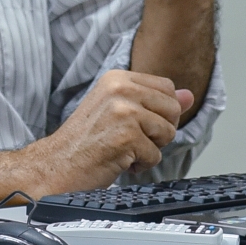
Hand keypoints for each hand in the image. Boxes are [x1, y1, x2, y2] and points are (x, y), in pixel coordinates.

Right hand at [27, 70, 194, 191]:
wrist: (56, 166)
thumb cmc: (84, 142)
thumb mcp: (118, 111)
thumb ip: (154, 101)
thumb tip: (189, 95)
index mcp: (117, 78)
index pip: (167, 88)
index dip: (159, 112)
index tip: (135, 123)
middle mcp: (120, 89)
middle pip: (173, 109)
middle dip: (158, 131)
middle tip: (128, 138)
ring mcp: (124, 112)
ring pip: (168, 133)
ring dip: (149, 149)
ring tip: (122, 149)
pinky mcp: (127, 137)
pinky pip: (155, 156)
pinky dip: (139, 165)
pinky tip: (117, 161)